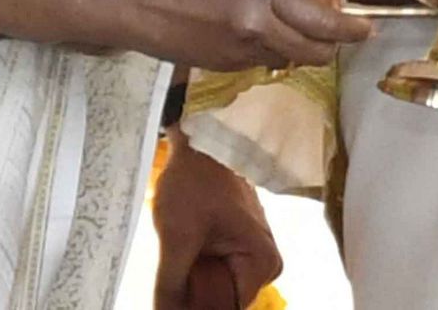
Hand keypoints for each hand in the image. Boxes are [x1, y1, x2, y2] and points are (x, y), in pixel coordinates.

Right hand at [105, 0, 366, 71]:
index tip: (369, 29)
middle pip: (313, 51)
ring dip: (301, 46)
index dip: (352, 29)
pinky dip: (270, 49)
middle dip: (332, 44)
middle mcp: (255, 28)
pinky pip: (260, 62)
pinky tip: (256, 28)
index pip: (324, 21)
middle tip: (340, 30)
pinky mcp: (219, 67)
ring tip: (292, 21)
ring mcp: (237, 53)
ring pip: (288, 59)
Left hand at [152, 137, 280, 309]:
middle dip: (194, 294)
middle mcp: (266, 262)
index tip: (173, 293)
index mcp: (262, 263)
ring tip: (177, 255)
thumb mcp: (176, 239)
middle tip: (172, 270)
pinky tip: (183, 252)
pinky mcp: (242, 246)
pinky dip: (197, 270)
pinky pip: (218, 273)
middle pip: (223, 301)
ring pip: (217, 288)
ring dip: (192, 283)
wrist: (202, 143)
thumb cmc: (195, 184)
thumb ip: (170, 288)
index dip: (197, 308)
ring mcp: (255, 254)